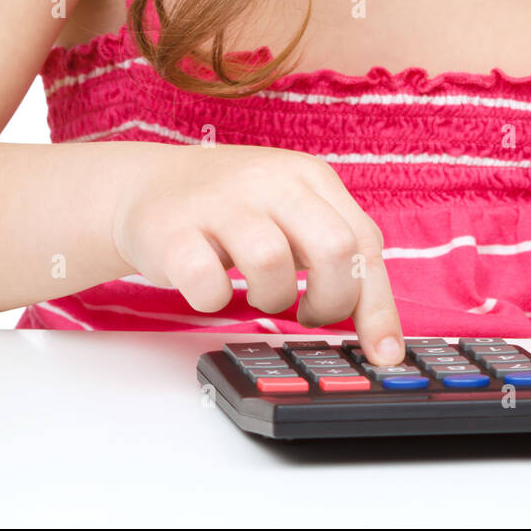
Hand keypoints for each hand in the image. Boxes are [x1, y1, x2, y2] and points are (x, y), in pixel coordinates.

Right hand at [110, 143, 403, 363]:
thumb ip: (334, 251)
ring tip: (260, 293)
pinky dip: (215, 301)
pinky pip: (209, 283)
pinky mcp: (173, 230)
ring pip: (272, 263)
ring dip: (271, 299)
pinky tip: (214, 289)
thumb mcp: (293, 213)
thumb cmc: (234, 212)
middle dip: (331, 300)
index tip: (384, 353)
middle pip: (333, 247)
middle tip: (310, 314)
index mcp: (310, 177)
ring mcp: (221, 202)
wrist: (146, 186)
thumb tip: (379, 329)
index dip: (378, 305)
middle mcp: (271, 180)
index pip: (365, 240)